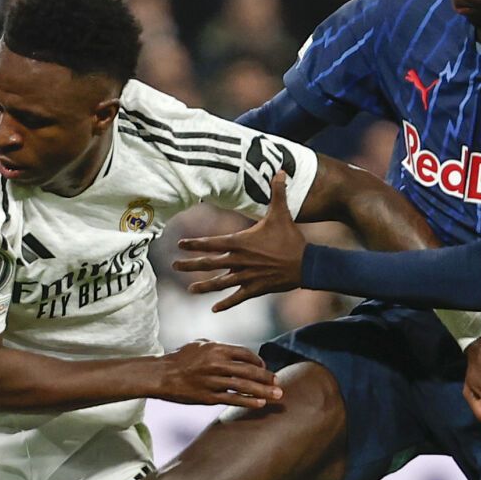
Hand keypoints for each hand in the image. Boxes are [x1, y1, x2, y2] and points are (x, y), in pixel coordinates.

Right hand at [153, 339, 281, 408]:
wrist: (161, 375)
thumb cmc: (180, 358)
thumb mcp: (200, 345)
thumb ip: (219, 347)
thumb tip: (238, 353)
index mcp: (216, 349)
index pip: (245, 354)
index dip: (259, 362)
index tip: (265, 368)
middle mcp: (216, 364)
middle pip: (249, 370)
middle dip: (267, 377)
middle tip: (279, 383)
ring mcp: (213, 381)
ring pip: (244, 386)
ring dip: (263, 391)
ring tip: (277, 395)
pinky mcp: (207, 397)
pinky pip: (232, 399)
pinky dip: (247, 401)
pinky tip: (259, 403)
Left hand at [172, 172, 305, 311]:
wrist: (306, 264)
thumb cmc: (291, 238)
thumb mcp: (282, 213)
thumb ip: (278, 192)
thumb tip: (281, 170)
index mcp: (241, 243)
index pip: (212, 243)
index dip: (195, 244)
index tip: (180, 245)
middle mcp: (240, 261)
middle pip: (210, 263)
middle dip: (191, 264)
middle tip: (174, 266)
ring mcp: (247, 276)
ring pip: (220, 283)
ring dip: (204, 287)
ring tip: (190, 290)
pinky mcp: (256, 288)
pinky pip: (237, 298)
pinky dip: (226, 304)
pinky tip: (214, 310)